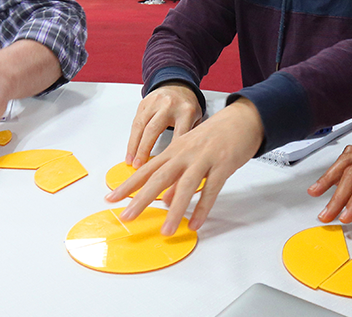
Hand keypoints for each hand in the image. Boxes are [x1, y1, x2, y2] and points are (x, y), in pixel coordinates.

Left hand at [106, 99, 262, 235]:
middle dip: (141, 199)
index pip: (146, 170)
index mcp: (174, 150)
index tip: (110, 198)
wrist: (242, 119)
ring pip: (186, 186)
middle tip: (127, 217)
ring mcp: (204, 159)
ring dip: (175, 211)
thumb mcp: (190, 153)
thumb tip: (165, 200)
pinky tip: (195, 223)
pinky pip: (211, 190)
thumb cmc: (215, 137)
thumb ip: (177, 176)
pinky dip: (203, 208)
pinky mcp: (223, 165)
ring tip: (166, 231)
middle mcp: (185, 154)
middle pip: (159, 178)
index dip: (127, 185)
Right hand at [125, 83, 201, 167]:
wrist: (178, 85)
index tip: (164, 167)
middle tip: (139, 166)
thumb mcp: (197, 120)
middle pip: (153, 129)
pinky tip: (130, 150)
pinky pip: (135, 122)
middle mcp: (169, 106)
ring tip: (130, 161)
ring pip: (140, 126)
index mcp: (186, 111)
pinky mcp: (144, 103)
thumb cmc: (187, 106)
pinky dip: (132, 138)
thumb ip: (190, 136)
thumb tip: (181, 161)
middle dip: (144, 149)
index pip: (178, 134)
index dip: (170, 151)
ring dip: (133, 145)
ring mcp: (155, 103)